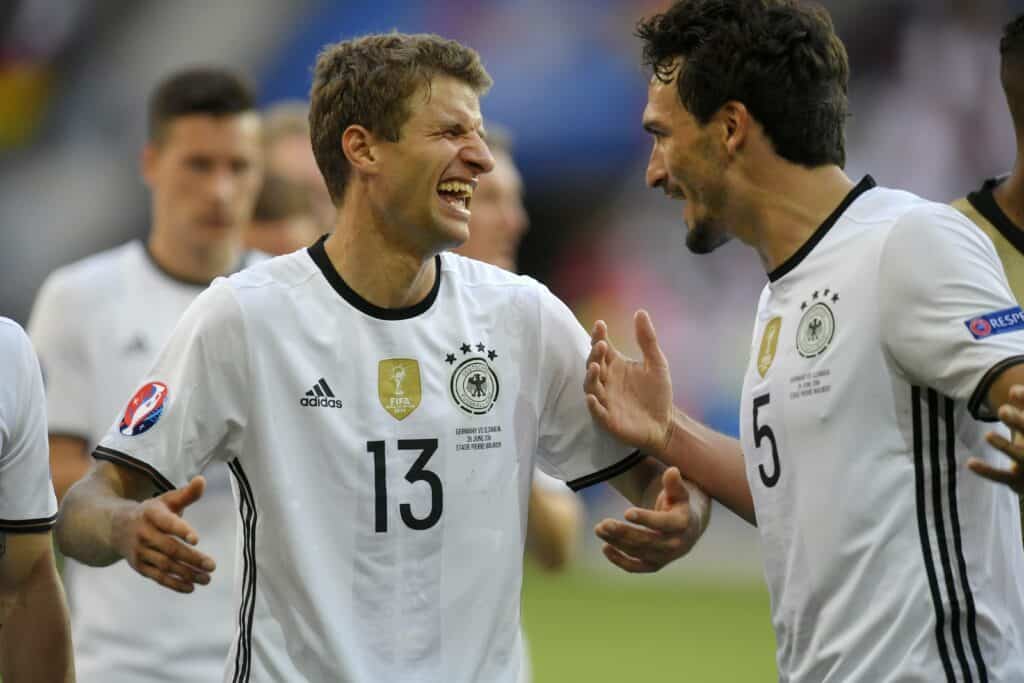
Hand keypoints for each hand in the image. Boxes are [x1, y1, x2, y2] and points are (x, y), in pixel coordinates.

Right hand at [111, 476, 215, 592]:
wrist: (116, 527)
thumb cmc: (152, 512)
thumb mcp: (167, 500)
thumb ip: (187, 494)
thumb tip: (202, 480)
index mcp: (152, 514)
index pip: (167, 523)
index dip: (181, 530)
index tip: (197, 539)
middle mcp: (144, 534)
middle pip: (169, 549)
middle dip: (192, 558)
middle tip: (212, 565)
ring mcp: (140, 552)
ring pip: (165, 565)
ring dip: (186, 573)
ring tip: (207, 578)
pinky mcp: (139, 566)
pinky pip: (157, 577)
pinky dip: (174, 583)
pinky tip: (191, 587)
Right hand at [584, 310, 673, 456]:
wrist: (665, 422)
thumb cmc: (657, 393)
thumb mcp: (656, 362)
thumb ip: (647, 339)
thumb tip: (640, 312)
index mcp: (615, 365)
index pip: (602, 347)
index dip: (598, 336)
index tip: (600, 324)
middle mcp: (606, 380)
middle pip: (594, 364)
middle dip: (595, 354)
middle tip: (601, 344)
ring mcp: (605, 399)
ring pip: (591, 386)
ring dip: (590, 376)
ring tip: (595, 366)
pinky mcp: (608, 419)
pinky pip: (597, 411)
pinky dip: (593, 405)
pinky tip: (591, 398)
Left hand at [595, 467, 704, 572]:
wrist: (687, 527)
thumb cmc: (678, 504)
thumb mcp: (679, 491)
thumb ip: (674, 483)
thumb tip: (672, 470)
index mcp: (683, 524)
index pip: (663, 524)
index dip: (645, 519)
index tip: (626, 512)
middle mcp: (676, 545)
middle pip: (646, 540)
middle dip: (623, 532)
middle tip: (603, 524)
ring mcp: (665, 558)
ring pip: (638, 552)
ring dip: (617, 542)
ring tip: (599, 529)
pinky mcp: (654, 566)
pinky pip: (636, 567)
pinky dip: (620, 560)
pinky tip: (605, 548)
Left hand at [968, 385, 1023, 493]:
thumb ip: (1022, 410)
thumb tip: (1012, 389)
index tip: (1011, 390)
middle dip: (1019, 422)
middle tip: (1002, 410)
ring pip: (1020, 456)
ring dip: (1004, 446)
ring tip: (988, 435)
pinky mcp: (1018, 482)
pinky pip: (1002, 477)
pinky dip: (986, 471)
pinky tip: (970, 463)